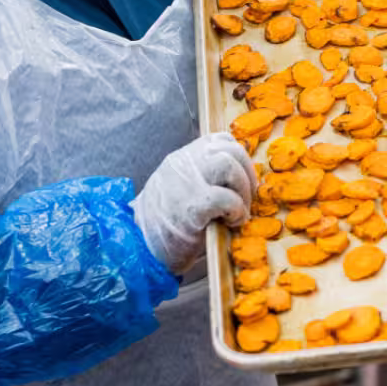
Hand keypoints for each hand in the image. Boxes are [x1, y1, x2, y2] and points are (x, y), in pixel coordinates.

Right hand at [132, 133, 257, 275]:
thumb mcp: (179, 188)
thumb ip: (202, 177)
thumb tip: (239, 180)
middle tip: (247, 198)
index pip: (219, 139)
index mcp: (182, 158)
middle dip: (247, 173)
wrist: (139, 246)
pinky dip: (237, 210)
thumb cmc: (164, 223)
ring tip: (239, 211)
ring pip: (228, 164)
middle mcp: (184, 164)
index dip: (238, 156)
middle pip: (230, 149)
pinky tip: (232, 222)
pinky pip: (226, 198)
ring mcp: (187, 183)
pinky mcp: (193, 207)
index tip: (242, 178)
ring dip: (243, 189)